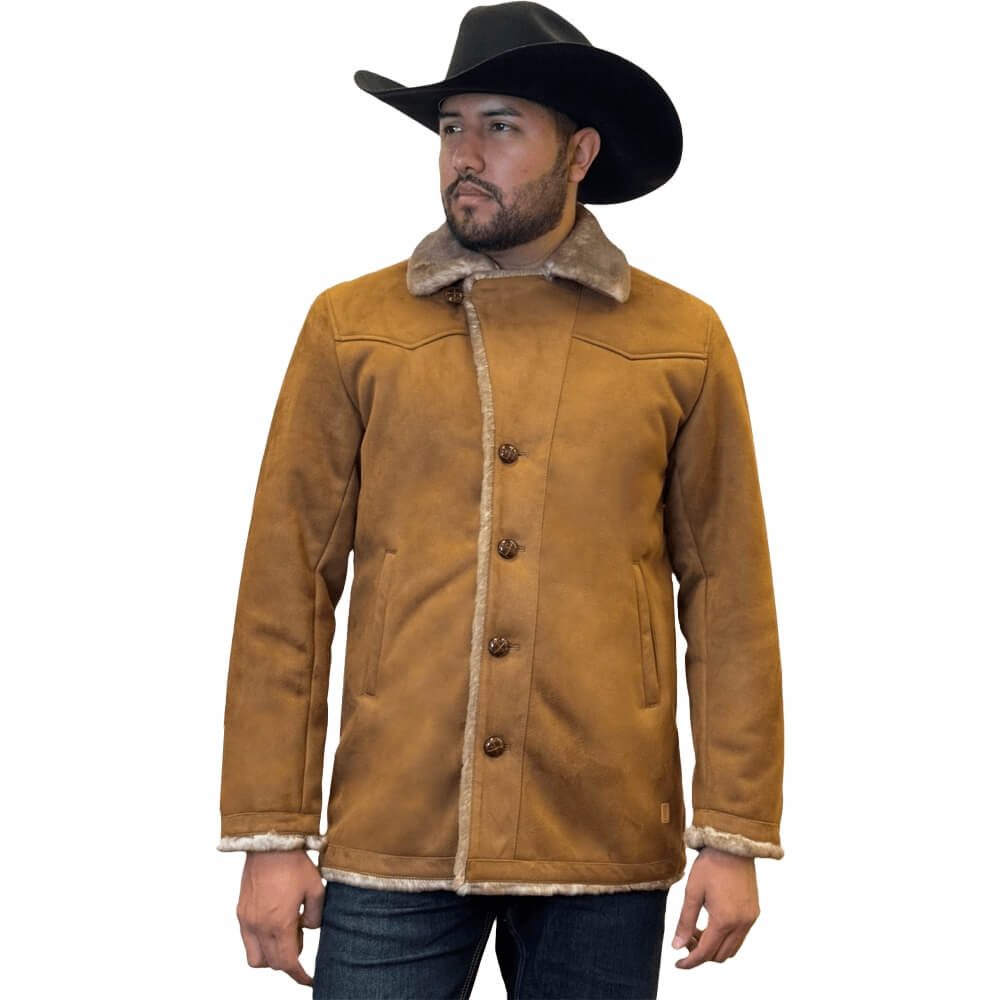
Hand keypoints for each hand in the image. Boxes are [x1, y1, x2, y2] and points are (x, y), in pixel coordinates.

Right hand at [235, 849, 324, 986]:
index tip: (309, 979)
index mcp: (279, 924)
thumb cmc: (294, 863)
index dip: (299, 975)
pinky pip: (247, 939)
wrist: (269, 842)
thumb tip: (308, 928)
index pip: (287, 963)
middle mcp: (259, 926)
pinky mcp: (241, 911)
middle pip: (271, 963)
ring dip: (270, 955)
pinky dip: (259, 941)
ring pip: (255, 957)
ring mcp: (246, 920)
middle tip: (299, 940)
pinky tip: (273, 922)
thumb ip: (315, 916)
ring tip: (285, 932)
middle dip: (287, 961)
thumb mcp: (316, 890)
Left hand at [671, 846, 759, 968]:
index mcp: (724, 920)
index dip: (690, 961)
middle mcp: (741, 924)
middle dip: (701, 953)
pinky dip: (725, 937)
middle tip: (686, 939)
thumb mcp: (692, 892)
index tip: (678, 963)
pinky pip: (740, 936)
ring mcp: (750, 919)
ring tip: (697, 930)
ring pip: (731, 948)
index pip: (706, 953)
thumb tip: (677, 946)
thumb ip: (685, 921)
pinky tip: (711, 922)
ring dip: (714, 946)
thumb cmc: (710, 865)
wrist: (733, 844)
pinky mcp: (754, 912)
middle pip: (719, 955)